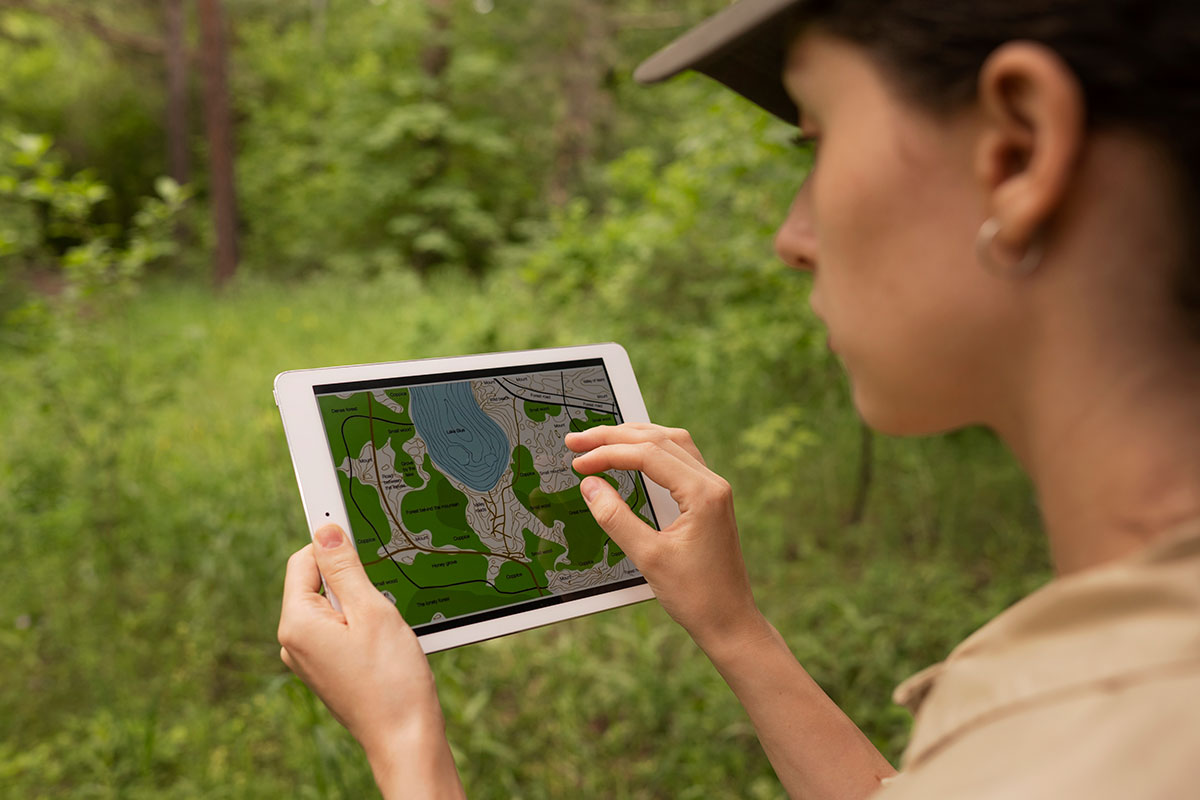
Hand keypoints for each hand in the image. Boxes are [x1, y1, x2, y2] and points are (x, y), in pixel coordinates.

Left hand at [278, 525, 462, 797]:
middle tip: (384, 592)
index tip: (360, 529)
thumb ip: (345, 568)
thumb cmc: (392, 680)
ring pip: (332, 606)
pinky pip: (339, 629)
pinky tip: (385, 641)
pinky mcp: (326, 669)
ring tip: (387, 626)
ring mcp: (309, 658)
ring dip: (360, 602)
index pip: (304, 560)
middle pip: (317, 582)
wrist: (406, 738)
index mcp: (297, 622)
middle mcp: (293, 641)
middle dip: (351, 577)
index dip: (332, 541)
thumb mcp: (372, 611)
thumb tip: (325, 530)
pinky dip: (361, 623)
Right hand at [565, 423, 767, 652]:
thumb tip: (589, 485)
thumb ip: (616, 518)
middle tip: (577, 440)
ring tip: (600, 441)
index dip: (608, 453)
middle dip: (615, 436)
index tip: (578, 463)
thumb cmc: (696, 596)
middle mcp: (712, 484)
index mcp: (703, 494)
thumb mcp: (648, 558)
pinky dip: (651, 451)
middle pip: (659, 439)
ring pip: (671, 443)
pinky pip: (680, 460)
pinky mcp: (709, 500)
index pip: (648, 455)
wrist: (731, 622)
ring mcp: (713, 490)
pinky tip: (631, 456)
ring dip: (634, 437)